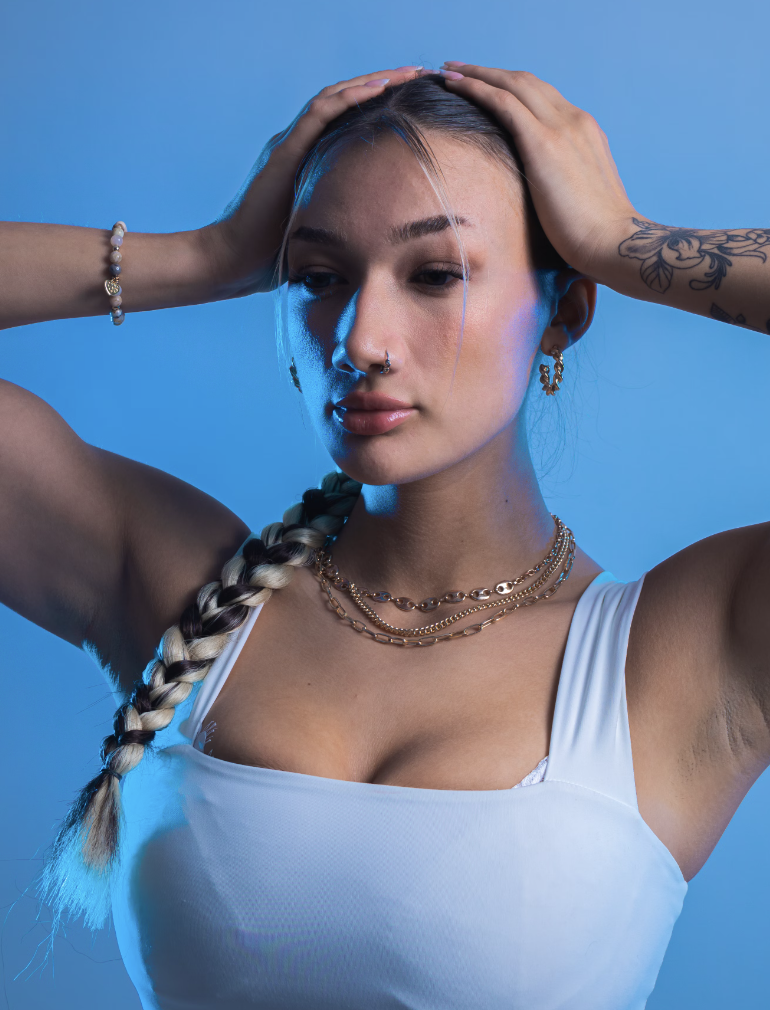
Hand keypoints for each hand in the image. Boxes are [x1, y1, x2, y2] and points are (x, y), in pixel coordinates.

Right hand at [205, 67, 423, 294]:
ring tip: (405, 74)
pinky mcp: (285, 152)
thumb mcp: (322, 229)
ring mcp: (291, 144)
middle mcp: (299, 143)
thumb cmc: (275, 253)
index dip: (380, 103)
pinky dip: (348, 98)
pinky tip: (376, 89)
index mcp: (309, 157)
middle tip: (420, 72)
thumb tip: (381, 231)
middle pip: (345, 99)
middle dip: (383, 82)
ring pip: (335, 97)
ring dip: (371, 82)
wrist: (236, 259)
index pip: (348, 118)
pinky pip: (319, 114)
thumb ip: (343, 217)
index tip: (416, 97)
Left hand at [440, 63, 637, 281]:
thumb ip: (560, 186)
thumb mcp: (578, 200)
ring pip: (513, 84)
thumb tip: (538, 201)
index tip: (487, 88)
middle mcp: (576, 120)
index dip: (512, 89)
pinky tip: (454, 85)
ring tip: (449, 71)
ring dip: (477, 73)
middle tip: (458, 69)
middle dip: (490, 72)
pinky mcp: (544, 142)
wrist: (613, 243)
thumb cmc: (596, 237)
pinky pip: (504, 102)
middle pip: (527, 82)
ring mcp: (562, 127)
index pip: (543, 98)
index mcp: (585, 133)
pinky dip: (477, 88)